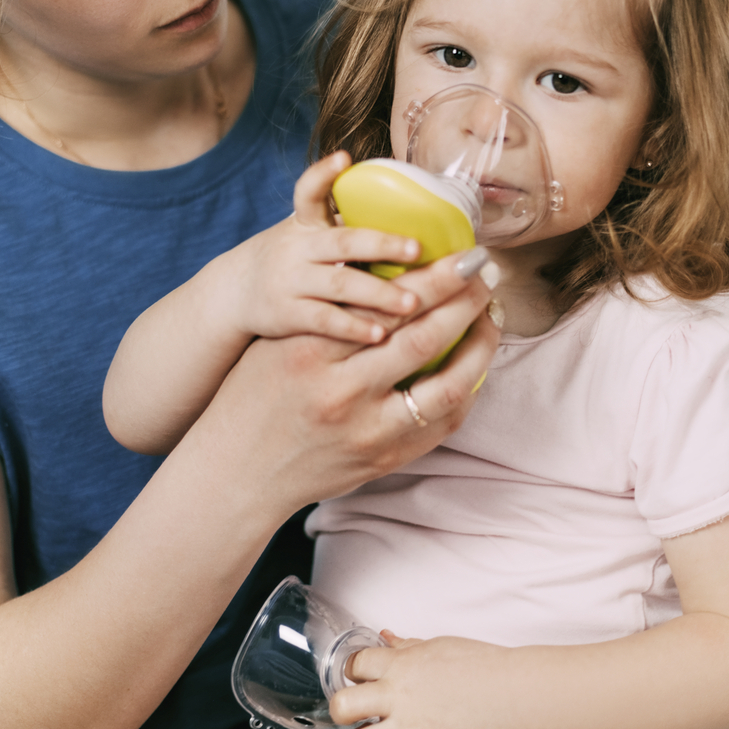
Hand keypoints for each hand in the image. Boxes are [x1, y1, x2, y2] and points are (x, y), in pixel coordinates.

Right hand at [194, 248, 500, 513]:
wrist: (238, 472)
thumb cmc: (254, 396)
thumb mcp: (280, 342)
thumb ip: (331, 310)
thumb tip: (392, 270)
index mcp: (312, 352)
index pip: (387, 304)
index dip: (434, 277)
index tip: (463, 255)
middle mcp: (342, 393)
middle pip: (423, 338)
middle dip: (464, 301)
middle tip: (485, 273)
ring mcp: (367, 433)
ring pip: (447, 386)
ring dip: (479, 347)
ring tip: (491, 317)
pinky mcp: (384, 461)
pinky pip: (442, 425)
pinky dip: (465, 391)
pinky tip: (474, 365)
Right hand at [214, 151, 430, 345]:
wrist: (234, 292)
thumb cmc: (290, 258)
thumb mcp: (306, 233)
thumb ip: (344, 224)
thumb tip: (409, 212)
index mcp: (305, 222)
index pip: (308, 191)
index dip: (323, 173)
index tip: (343, 157)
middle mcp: (297, 248)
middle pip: (342, 241)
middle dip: (382, 244)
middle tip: (417, 248)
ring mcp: (291, 280)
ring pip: (339, 284)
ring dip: (378, 294)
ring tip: (413, 302)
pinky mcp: (287, 313)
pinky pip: (324, 320)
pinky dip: (353, 327)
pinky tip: (381, 333)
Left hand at [330, 633, 509, 728]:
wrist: (512, 693)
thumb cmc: (480, 666)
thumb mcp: (438, 646)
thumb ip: (405, 647)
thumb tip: (384, 636)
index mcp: (401, 666)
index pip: (353, 665)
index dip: (353, 672)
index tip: (360, 678)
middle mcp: (400, 698)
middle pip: (342, 706)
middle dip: (341, 710)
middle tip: (354, 714)